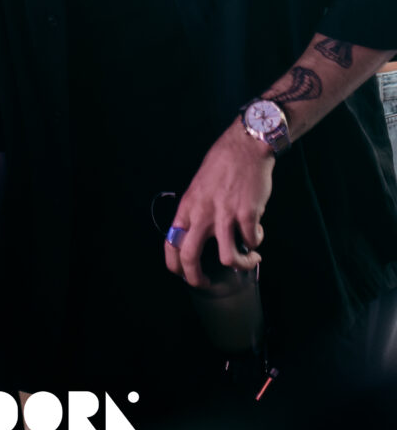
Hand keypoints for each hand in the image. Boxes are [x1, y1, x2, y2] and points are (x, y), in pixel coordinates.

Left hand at [164, 118, 273, 287]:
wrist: (245, 146)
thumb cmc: (222, 164)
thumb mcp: (199, 186)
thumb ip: (198, 210)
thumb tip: (200, 234)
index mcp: (188, 206)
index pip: (171, 242)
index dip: (175, 266)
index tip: (184, 275)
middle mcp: (203, 212)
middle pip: (190, 256)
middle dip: (197, 278)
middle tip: (207, 283)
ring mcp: (225, 214)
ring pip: (227, 258)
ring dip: (240, 264)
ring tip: (249, 259)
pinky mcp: (248, 213)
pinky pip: (251, 241)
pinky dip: (256, 243)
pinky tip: (257, 233)